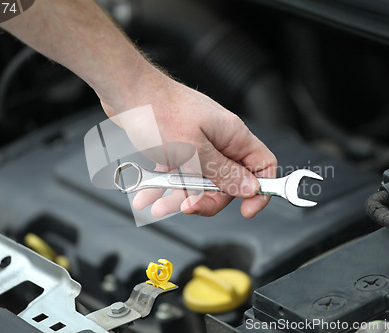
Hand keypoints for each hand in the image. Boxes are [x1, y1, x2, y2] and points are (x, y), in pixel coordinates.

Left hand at [100, 73, 276, 217]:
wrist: (126, 92)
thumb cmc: (159, 112)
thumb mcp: (195, 151)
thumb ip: (223, 172)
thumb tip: (250, 188)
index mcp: (233, 136)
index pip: (262, 166)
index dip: (260, 191)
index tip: (247, 210)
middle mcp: (219, 140)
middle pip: (228, 181)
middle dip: (208, 199)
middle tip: (188, 208)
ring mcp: (198, 143)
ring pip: (199, 181)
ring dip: (179, 197)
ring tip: (159, 207)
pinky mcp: (178, 146)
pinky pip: (178, 173)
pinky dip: (164, 186)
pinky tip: (148, 196)